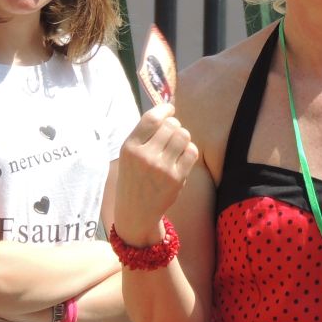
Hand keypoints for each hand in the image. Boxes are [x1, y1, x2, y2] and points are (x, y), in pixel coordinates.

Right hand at [115, 104, 198, 245]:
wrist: (136, 212)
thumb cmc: (134, 178)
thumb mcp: (129, 154)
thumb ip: (144, 134)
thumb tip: (167, 109)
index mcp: (129, 147)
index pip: (151, 118)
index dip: (164, 109)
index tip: (170, 109)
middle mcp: (144, 156)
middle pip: (171, 125)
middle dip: (175, 126)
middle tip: (171, 134)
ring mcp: (161, 168)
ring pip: (184, 136)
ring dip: (183, 138)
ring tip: (176, 146)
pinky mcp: (176, 178)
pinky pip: (192, 152)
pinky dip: (189, 151)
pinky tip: (182, 157)